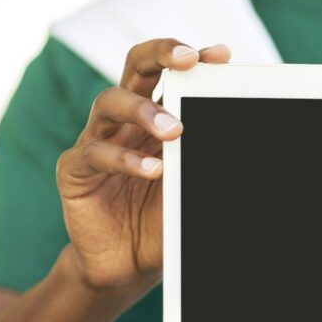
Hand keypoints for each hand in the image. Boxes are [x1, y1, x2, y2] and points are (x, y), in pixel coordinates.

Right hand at [56, 39, 230, 290]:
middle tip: (187, 60)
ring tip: (174, 129)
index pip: (168, 73)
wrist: (127, 267)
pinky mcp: (75, 170)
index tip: (221, 55)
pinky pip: (95, 153)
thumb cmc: (162, 221)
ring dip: (143, 110)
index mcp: (154, 116)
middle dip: (160, 54)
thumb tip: (247, 136)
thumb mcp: (191, 186)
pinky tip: (152, 170)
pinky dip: (125, 160)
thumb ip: (207, 159)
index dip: (191, 57)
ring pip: (109, 102)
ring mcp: (96, 141)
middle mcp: (124, 121)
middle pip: (134, 67)